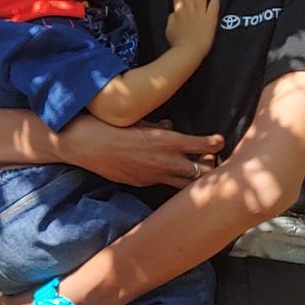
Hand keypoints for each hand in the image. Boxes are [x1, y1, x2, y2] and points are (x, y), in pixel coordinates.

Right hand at [54, 117, 221, 187]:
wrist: (85, 145)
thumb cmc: (110, 125)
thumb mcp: (139, 121)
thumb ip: (158, 127)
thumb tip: (169, 125)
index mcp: (167, 141)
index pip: (203, 145)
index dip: (215, 142)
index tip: (219, 140)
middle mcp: (165, 161)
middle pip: (202, 171)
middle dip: (210, 165)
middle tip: (210, 159)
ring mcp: (154, 176)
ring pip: (186, 184)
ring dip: (193, 177)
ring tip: (195, 169)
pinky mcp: (142, 183)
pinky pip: (164, 183)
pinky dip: (170, 178)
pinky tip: (166, 171)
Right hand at [165, 0, 219, 58]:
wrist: (188, 52)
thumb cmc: (178, 44)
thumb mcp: (169, 29)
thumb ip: (171, 19)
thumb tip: (173, 14)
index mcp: (178, 11)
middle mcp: (188, 9)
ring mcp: (199, 13)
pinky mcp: (210, 18)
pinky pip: (214, 3)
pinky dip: (214, 2)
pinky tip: (213, 4)